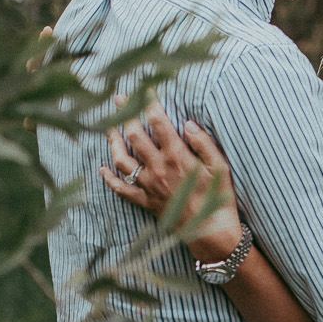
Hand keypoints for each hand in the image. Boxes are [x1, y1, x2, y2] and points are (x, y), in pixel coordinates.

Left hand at [102, 107, 242, 261]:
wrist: (210, 232)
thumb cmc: (219, 197)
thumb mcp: (220, 166)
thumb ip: (204, 143)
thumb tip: (188, 123)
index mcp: (178, 156)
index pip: (159, 123)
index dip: (150, 103)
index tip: (144, 89)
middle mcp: (158, 168)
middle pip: (135, 136)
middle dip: (125, 114)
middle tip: (118, 99)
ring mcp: (149, 185)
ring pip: (122, 160)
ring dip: (112, 141)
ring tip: (108, 128)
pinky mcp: (145, 201)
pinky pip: (121, 189)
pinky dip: (109, 179)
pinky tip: (102, 169)